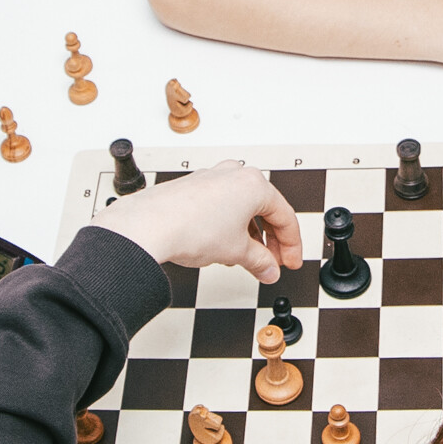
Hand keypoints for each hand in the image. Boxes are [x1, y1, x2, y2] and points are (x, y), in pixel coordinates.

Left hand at [93, 164, 302, 280]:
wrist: (150, 225)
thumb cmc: (191, 227)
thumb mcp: (236, 251)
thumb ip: (260, 261)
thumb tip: (268, 269)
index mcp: (253, 184)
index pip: (285, 216)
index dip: (292, 245)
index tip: (290, 262)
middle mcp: (234, 174)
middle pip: (264, 210)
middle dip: (271, 241)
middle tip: (273, 262)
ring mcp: (211, 178)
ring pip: (241, 208)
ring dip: (249, 235)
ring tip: (246, 259)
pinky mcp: (193, 187)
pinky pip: (221, 206)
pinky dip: (229, 226)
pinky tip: (223, 246)